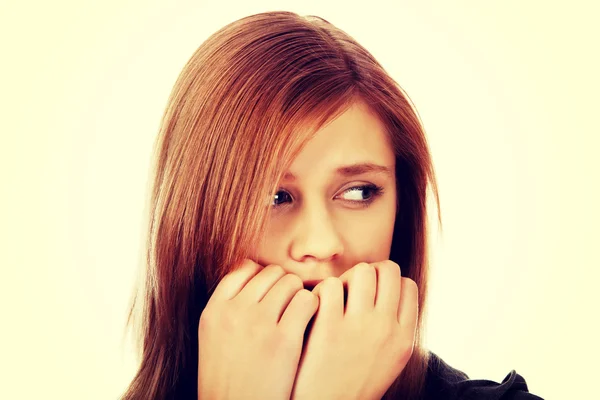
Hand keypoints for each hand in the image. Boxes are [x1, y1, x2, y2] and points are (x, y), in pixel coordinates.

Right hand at [197, 259, 318, 399]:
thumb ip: (229, 307)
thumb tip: (256, 274)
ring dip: (299, 295)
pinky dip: (314, 307)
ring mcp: (258, 324)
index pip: (244, 268)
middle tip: (288, 306)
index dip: (262, 278)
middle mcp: (233, 312)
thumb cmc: (230, 380)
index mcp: (213, 311)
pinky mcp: (284, 340)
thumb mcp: (214, 338)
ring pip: (291, 282)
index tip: (270, 294)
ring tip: (299, 315)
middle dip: (283, 285)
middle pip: (271, 273)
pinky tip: (310, 323)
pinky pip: (307, 301)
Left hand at [291, 261, 417, 399]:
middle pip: (388, 270)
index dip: (388, 283)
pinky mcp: (328, 328)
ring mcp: (358, 327)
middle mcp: (386, 329)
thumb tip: (394, 290)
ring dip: (347, 278)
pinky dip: (321, 291)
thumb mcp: (389, 360)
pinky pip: (331, 285)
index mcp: (404, 338)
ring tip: (336, 295)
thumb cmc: (354, 383)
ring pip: (362, 270)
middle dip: (370, 273)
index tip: (373, 293)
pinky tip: (316, 306)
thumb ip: (395, 327)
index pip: (407, 285)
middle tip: (353, 289)